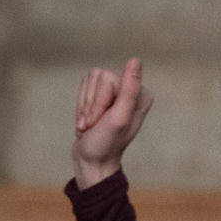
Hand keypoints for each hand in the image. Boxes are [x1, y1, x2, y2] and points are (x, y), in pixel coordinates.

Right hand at [73, 57, 153, 187]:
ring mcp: (115, 93)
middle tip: (94, 125)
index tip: (102, 121)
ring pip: (89, 81)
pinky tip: (86, 122)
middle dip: (91, 104)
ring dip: (84, 106)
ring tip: (89, 125)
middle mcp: (131, 91)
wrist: (92, 161)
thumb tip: (136, 60)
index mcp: (141, 94)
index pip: (109, 78)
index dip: (99, 100)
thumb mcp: (119, 117)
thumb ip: (130, 89)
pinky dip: (80, 106)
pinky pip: (83, 87)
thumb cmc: (106, 143)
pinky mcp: (101, 96)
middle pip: (98, 77)